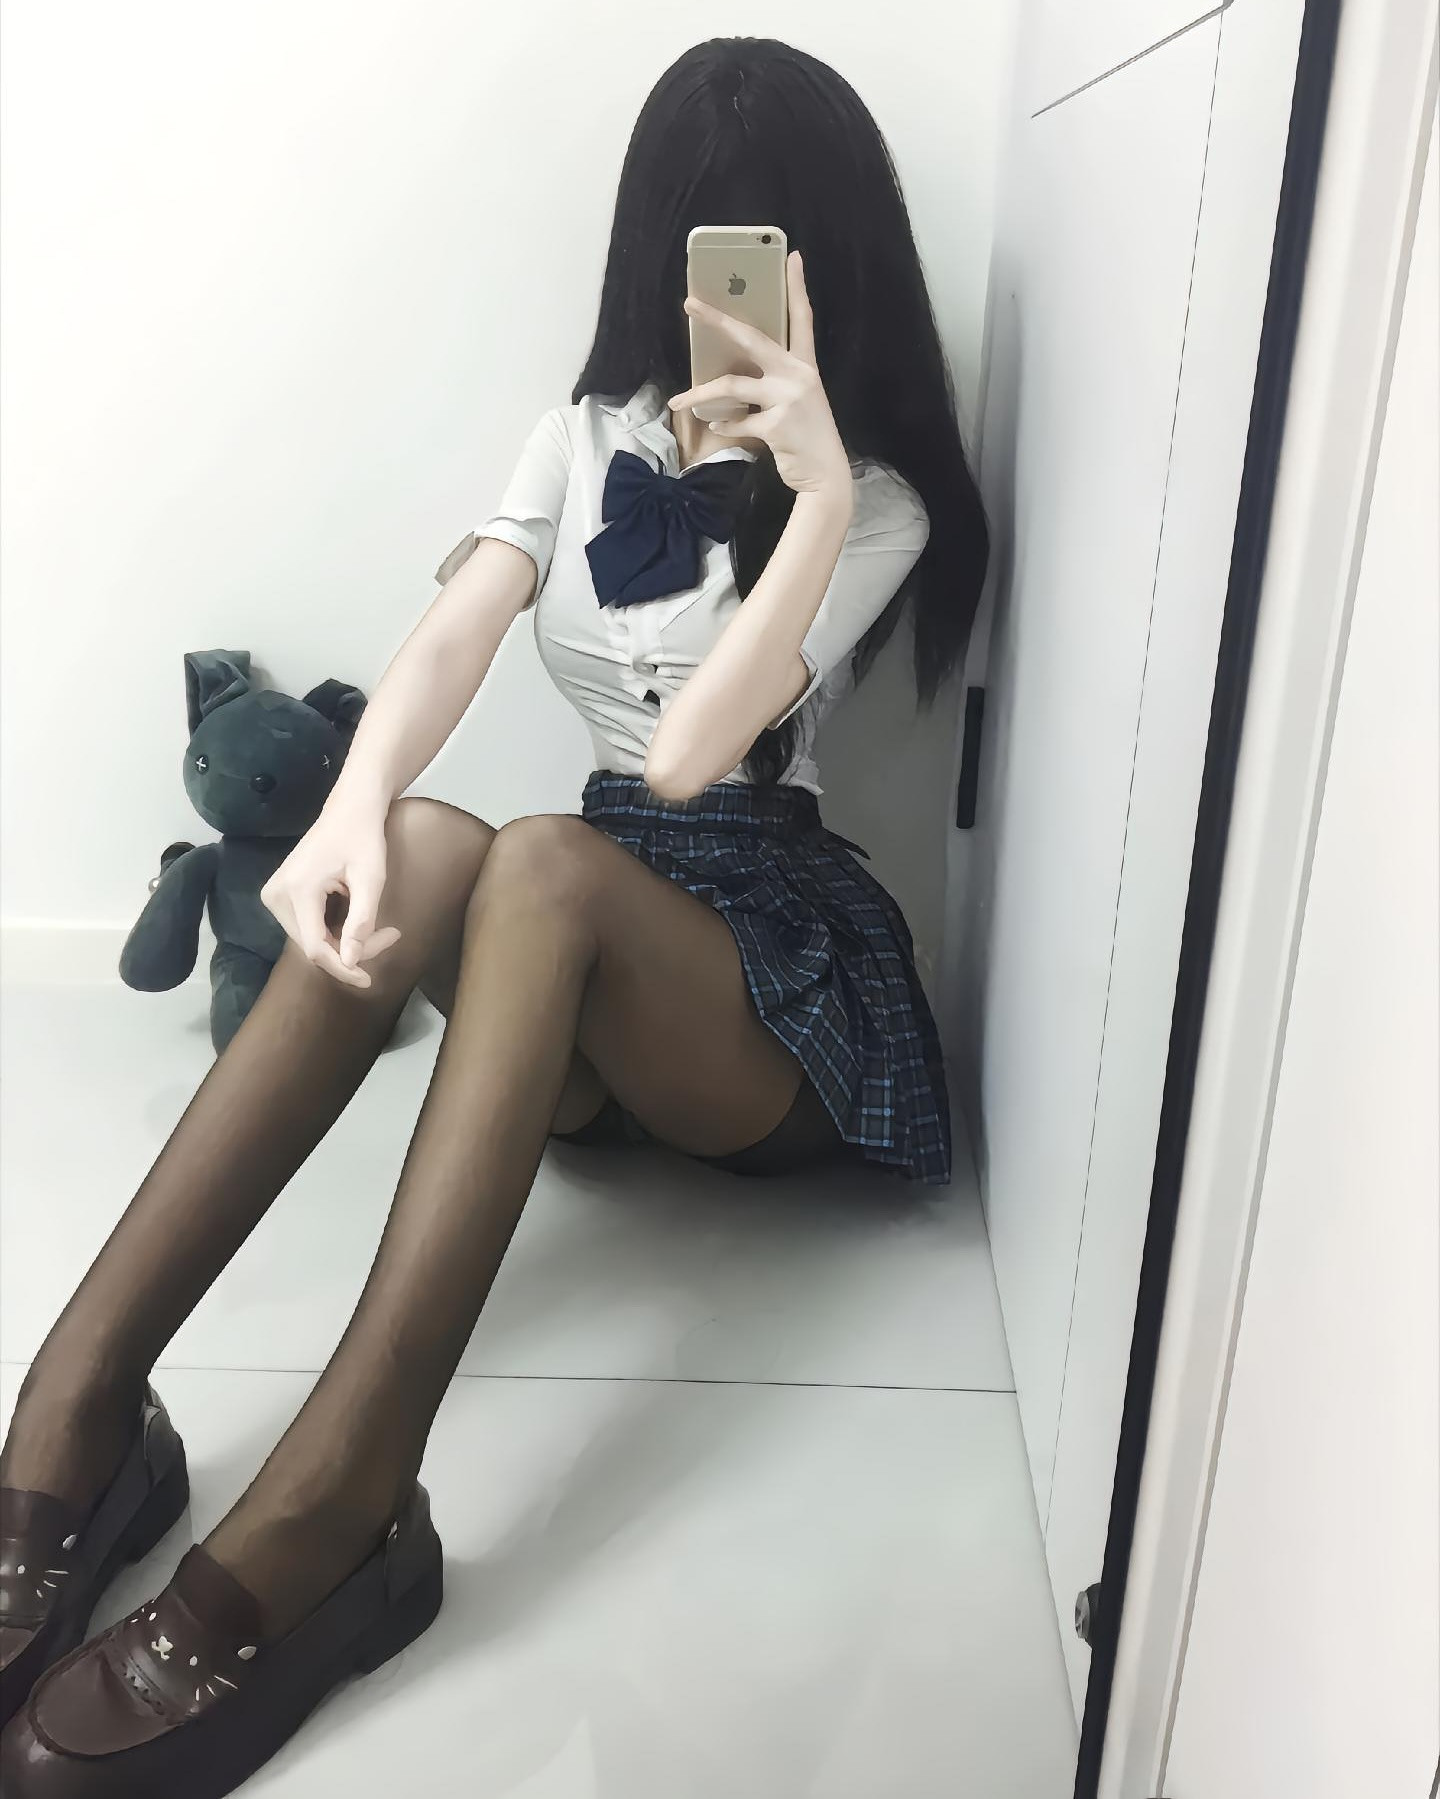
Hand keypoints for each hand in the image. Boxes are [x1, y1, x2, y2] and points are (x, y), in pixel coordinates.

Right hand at [259, 797, 399, 988]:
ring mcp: (273, 895)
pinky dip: (331, 934)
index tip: (370, 978)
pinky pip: (305, 928)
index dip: (343, 968)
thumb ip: (361, 921)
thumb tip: (351, 961)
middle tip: (388, 937)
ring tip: (378, 931)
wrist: (349, 809)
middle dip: (348, 953)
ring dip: (341, 945)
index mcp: (297, 889)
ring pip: (308, 941)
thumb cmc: (364, 838)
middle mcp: (276, 895)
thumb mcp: (371, 879)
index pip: (315, 947)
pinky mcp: (279, 896)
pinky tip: (355, 925)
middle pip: (311, 946)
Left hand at [668, 251, 851, 497]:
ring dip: (699, 395)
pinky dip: (723, 425)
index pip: (802, 318)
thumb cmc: (807, 437)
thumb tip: (736, 374)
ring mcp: (787, 398)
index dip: (797, 287)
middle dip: (718, 320)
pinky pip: (737, 421)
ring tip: (678, 402)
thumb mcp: (800, 400)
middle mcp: (798, 375)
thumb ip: (775, 382)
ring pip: (731, 385)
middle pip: (751, 339)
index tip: (793, 257)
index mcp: (805, 365)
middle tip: (690, 304)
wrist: (825, 475)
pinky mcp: (776, 424)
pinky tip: (719, 428)